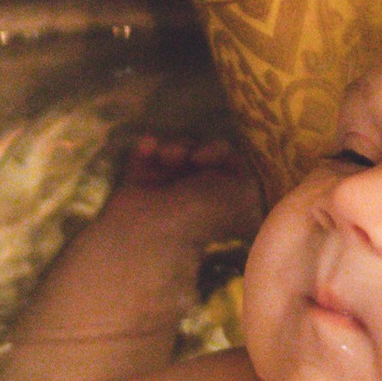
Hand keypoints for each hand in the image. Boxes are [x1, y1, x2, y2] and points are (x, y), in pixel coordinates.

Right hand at [110, 135, 261, 239]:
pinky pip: (145, 159)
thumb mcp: (242, 196)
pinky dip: (147, 149)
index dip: (220, 152)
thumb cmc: (201, 214)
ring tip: (166, 155)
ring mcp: (166, 193)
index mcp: (223, 205)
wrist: (149, 233)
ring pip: (174, 155)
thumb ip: (244, 176)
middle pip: (199, 157)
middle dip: (196, 148)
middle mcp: (196, 199)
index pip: (226, 166)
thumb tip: (229, 164)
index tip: (208, 154)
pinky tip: (147, 146)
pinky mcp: (137, 188)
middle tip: (190, 156)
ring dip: (173, 147)